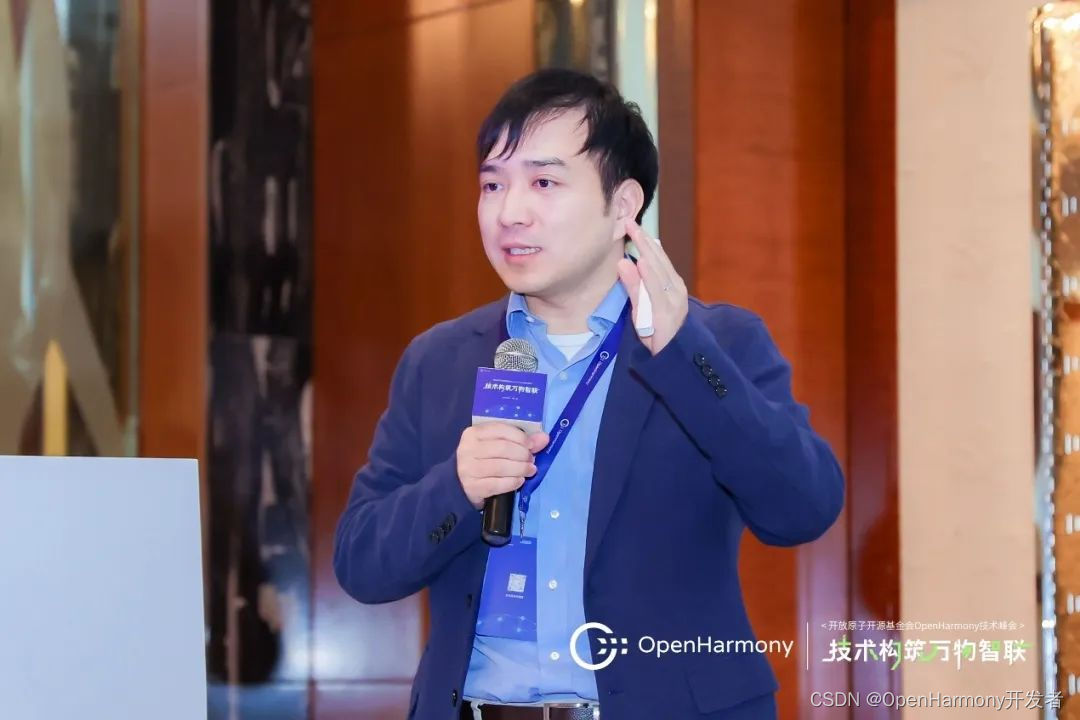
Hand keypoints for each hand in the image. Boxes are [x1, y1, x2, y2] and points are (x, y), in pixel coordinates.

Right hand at [456, 423, 549, 509]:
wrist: (459, 483)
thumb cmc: (482, 460)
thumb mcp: (496, 446)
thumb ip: (520, 441)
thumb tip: (544, 438)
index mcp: (473, 433)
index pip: (501, 430)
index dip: (520, 437)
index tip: (531, 445)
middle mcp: (468, 449)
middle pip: (503, 448)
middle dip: (522, 454)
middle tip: (532, 460)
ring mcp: (468, 469)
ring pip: (501, 467)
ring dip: (521, 469)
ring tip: (530, 470)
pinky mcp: (472, 487)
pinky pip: (497, 484)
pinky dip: (512, 482)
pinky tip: (520, 481)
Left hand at [617, 219, 688, 354]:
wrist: (673, 358)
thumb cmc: (657, 332)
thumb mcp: (643, 306)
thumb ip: (635, 286)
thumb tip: (624, 262)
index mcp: (672, 286)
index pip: (659, 259)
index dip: (646, 241)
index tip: (633, 224)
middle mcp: (675, 290)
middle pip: (659, 261)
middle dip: (644, 241)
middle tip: (630, 222)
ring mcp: (672, 302)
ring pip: (658, 273)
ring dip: (646, 252)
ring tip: (636, 234)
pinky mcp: (665, 315)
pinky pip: (654, 292)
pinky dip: (647, 276)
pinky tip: (641, 262)